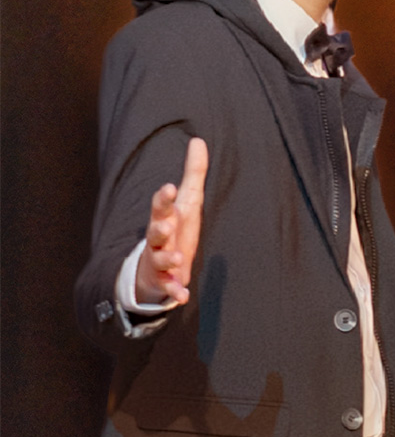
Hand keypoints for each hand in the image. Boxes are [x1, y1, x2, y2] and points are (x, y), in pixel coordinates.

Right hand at [134, 137, 208, 307]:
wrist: (156, 266)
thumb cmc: (175, 228)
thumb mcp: (186, 201)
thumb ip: (193, 173)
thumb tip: (198, 140)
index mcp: (165, 218)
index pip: (161, 205)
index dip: (163, 198)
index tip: (168, 187)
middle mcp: (158, 239)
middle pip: (154, 230)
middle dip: (159, 226)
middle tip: (167, 223)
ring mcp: (158, 260)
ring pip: (160, 258)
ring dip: (168, 258)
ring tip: (178, 258)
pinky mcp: (163, 280)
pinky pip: (168, 287)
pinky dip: (174, 291)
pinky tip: (182, 296)